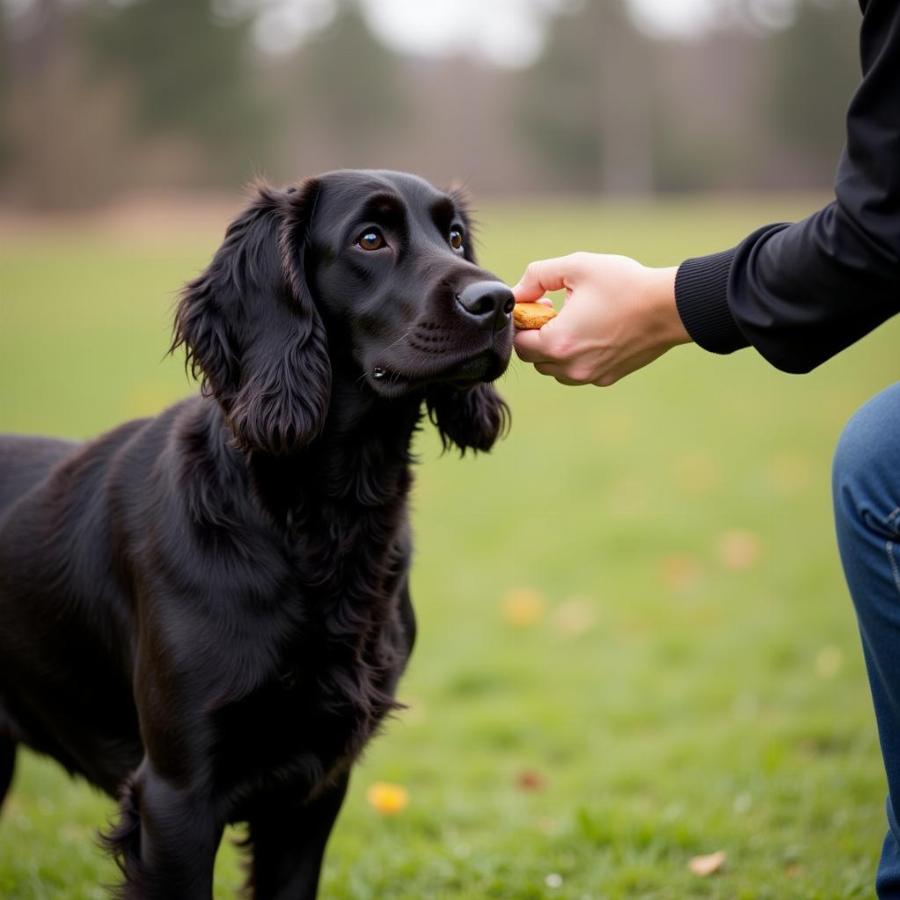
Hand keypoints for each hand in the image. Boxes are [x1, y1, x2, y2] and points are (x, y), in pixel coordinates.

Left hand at [513, 253, 690, 385]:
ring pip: (555, 369)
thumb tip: (517, 293)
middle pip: (534, 358)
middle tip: (555, 310)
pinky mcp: (607, 378)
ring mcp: (590, 376)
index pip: (518, 342)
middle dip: (537, 336)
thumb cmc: (624, 284)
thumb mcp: (576, 267)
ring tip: (574, 321)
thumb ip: (537, 277)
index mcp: (558, 342)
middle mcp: (571, 367)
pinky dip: (576, 356)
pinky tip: (593, 332)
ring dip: (555, 349)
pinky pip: (578, 372)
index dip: (523, 322)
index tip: (539, 304)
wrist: (670, 307)